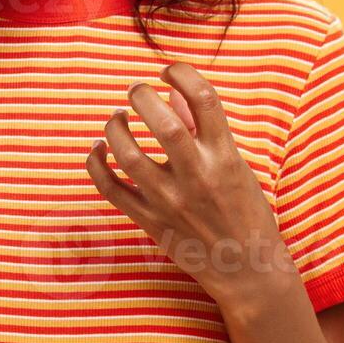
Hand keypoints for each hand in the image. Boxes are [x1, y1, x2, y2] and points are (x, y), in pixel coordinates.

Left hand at [85, 62, 299, 303]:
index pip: (204, 99)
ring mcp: (170, 201)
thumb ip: (206, 129)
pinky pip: (110, 189)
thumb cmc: (247, 213)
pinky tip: (98, 148)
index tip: (169, 71)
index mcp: (224, 157)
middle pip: (161, 122)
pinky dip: (96, 164)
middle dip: (141, 95)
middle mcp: (197, 177)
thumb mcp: (237, 165)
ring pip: (128, 154)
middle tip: (136, 90)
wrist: (247, 271)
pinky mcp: (149, 221)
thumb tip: (176, 94)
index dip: (182, 73)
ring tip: (118, 116)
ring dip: (115, 127)